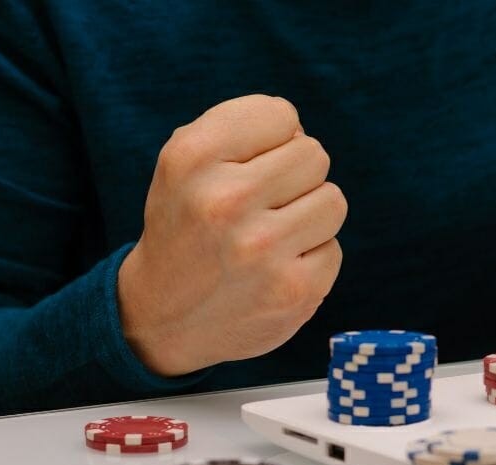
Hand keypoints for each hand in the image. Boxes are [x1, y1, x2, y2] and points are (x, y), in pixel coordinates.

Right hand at [118, 95, 346, 376]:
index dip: (270, 139)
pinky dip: (310, 258)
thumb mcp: (186, 163)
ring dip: (308, 216)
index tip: (244, 166)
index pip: (280, 114)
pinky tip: (274, 271)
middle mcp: (225, 200)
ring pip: (333, 200)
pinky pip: (334, 248)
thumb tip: (300, 134)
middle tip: (259, 207)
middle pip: (314, 155)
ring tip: (270, 236)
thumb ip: (241, 128)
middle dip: (294, 178)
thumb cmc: (188, 226)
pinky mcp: (295, 290)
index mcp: (192, 156)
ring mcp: (262, 249)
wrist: (162, 318)